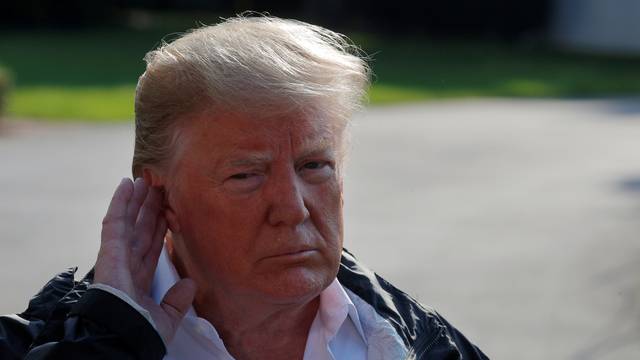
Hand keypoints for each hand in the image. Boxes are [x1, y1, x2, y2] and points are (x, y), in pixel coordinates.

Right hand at [94, 177, 195, 343]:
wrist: (124, 334)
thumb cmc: (141, 331)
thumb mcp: (167, 318)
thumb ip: (178, 301)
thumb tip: (190, 285)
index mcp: (140, 279)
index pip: (152, 246)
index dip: (159, 228)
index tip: (167, 211)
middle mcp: (128, 264)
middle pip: (141, 229)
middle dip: (149, 209)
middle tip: (158, 187)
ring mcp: (117, 254)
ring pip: (129, 220)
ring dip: (136, 200)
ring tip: (145, 179)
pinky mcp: (109, 248)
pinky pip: (114, 220)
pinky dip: (119, 201)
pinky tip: (126, 183)